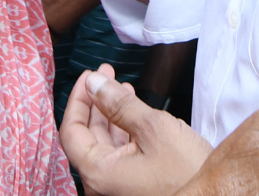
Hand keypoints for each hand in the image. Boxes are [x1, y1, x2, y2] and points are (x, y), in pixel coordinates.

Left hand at [61, 64, 212, 195]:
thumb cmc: (187, 171)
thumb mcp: (153, 128)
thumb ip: (119, 104)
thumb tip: (94, 83)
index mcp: (99, 172)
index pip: (71, 131)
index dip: (78, 99)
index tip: (88, 76)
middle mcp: (103, 183)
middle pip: (87, 136)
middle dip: (95, 100)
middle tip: (105, 74)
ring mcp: (118, 185)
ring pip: (105, 142)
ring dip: (110, 112)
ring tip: (121, 87)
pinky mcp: (133, 184)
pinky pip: (119, 153)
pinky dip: (123, 128)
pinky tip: (133, 110)